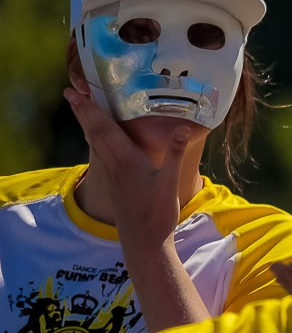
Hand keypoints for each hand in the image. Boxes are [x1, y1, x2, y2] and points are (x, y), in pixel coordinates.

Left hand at [64, 81, 199, 246]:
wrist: (143, 241)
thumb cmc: (158, 213)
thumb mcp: (170, 183)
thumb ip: (175, 154)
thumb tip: (181, 127)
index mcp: (126, 160)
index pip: (103, 129)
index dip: (90, 109)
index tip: (76, 92)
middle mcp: (114, 164)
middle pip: (94, 132)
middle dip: (82, 111)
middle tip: (70, 91)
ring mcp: (112, 173)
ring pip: (94, 142)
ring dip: (87, 122)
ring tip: (80, 107)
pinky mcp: (115, 181)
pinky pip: (100, 152)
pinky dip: (95, 137)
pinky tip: (97, 137)